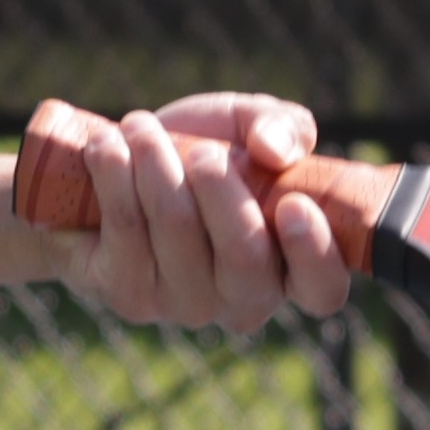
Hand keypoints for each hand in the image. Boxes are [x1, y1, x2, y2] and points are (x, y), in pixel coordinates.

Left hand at [33, 93, 351, 330]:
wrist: (115, 167)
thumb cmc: (198, 151)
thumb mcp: (249, 126)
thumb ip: (284, 127)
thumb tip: (274, 150)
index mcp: (291, 265)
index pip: (322, 288)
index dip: (314, 253)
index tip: (292, 204)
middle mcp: (245, 298)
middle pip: (245, 260)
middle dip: (222, 194)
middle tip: (202, 152)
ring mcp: (185, 304)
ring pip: (178, 233)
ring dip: (157, 166)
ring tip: (139, 126)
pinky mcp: (128, 294)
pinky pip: (127, 230)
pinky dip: (116, 177)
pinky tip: (107, 146)